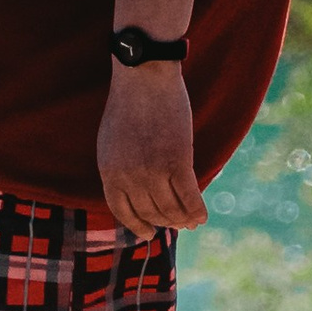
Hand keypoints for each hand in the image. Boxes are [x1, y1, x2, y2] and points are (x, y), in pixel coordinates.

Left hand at [96, 62, 207, 235]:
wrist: (144, 77)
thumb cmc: (130, 104)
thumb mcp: (111, 141)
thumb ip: (118, 167)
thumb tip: (132, 191)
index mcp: (109, 172)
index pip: (122, 211)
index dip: (137, 225)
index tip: (148, 233)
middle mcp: (129, 176)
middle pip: (150, 211)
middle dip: (164, 221)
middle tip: (177, 224)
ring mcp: (153, 171)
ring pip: (170, 208)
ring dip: (182, 219)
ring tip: (190, 222)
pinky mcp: (177, 161)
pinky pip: (189, 196)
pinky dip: (197, 210)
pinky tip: (202, 217)